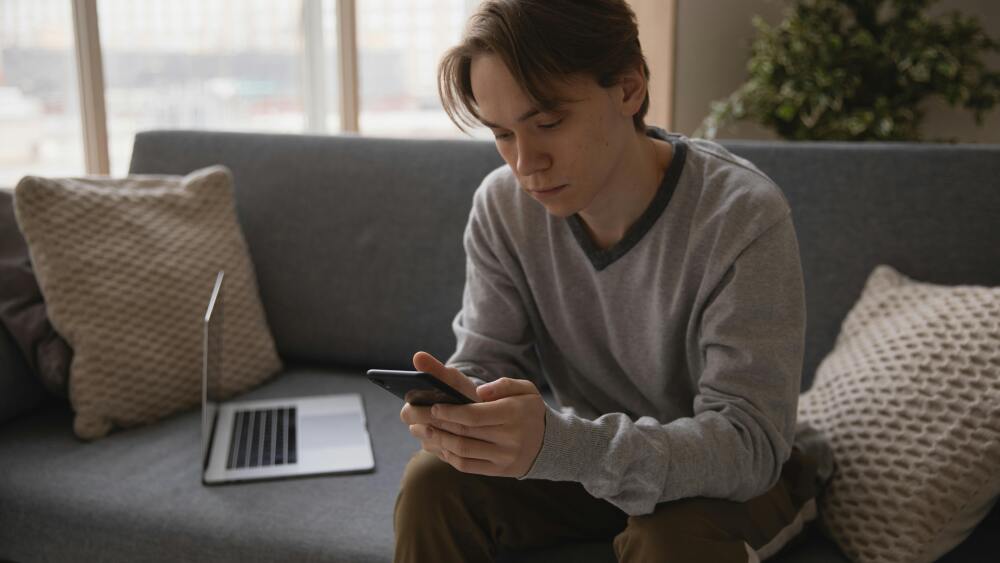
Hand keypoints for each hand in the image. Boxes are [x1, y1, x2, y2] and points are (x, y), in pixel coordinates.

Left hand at [399, 351, 545, 477]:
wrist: (550, 443)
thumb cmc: (529, 410)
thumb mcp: (526, 389)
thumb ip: (504, 385)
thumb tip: (481, 391)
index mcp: (513, 414)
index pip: (475, 415)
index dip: (451, 412)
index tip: (433, 406)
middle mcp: (509, 438)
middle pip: (463, 432)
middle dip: (435, 423)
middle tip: (412, 415)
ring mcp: (503, 457)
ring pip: (462, 451)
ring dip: (436, 440)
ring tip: (418, 430)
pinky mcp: (499, 471)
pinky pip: (467, 465)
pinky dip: (447, 455)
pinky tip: (436, 444)